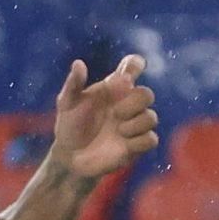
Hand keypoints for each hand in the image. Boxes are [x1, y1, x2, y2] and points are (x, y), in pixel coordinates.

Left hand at [50, 56, 157, 180]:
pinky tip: (124, 142)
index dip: (135, 65)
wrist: (71, 156)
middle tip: (116, 112)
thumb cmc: (69, 125)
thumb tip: (79, 63)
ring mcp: (134, 125)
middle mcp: (127, 105)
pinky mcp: (138, 145)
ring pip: (152, 117)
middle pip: (147, 94)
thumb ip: (74, 83)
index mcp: (113, 89)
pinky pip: (151, 139)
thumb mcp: (66, 102)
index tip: (127, 73)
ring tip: (118, 130)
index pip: (131, 69)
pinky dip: (138, 140)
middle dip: (134, 102)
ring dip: (135, 123)